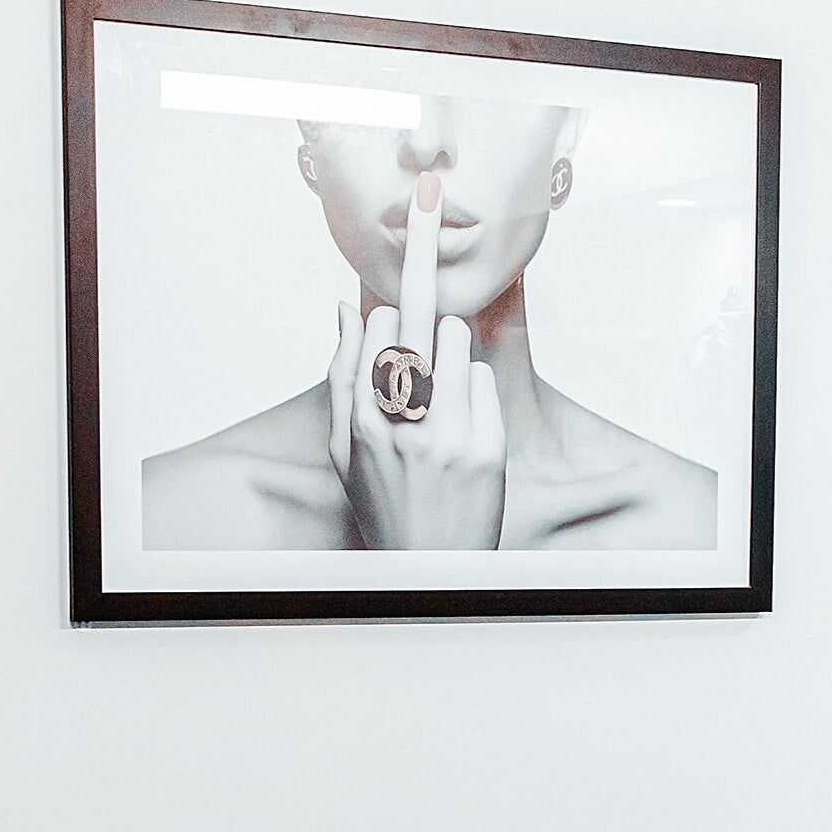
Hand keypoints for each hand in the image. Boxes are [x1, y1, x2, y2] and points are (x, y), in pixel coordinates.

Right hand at [330, 303, 505, 549]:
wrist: (430, 567)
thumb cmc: (383, 500)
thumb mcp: (344, 446)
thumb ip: (343, 374)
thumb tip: (345, 308)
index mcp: (363, 418)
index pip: (381, 326)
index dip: (396, 305)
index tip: (410, 264)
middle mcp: (405, 423)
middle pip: (424, 321)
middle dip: (429, 304)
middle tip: (430, 295)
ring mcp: (450, 436)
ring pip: (460, 342)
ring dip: (453, 348)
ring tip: (445, 381)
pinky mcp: (488, 449)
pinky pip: (485, 382)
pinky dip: (476, 390)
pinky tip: (464, 420)